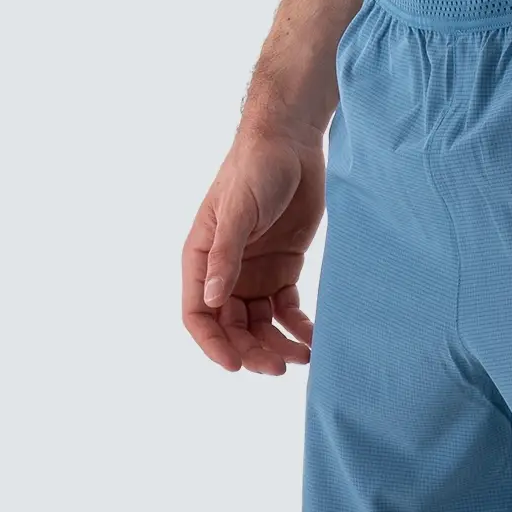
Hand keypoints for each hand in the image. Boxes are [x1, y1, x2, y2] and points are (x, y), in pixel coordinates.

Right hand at [181, 126, 324, 373]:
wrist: (292, 143)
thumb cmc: (255, 167)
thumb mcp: (238, 210)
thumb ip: (226, 255)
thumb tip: (212, 299)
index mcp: (201, 257)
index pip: (197, 313)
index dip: (212, 344)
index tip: (234, 366)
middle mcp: (225, 272)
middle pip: (232, 327)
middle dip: (252, 351)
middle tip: (278, 368)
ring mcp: (255, 274)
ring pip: (261, 325)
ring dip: (278, 345)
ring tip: (303, 358)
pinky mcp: (283, 271)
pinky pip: (287, 310)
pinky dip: (299, 328)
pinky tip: (314, 339)